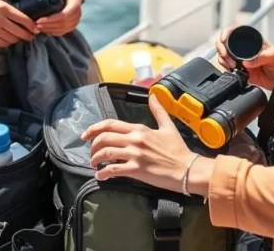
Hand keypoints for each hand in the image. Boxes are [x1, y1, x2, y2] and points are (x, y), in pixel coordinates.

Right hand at [0, 0, 38, 47]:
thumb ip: (6, 1)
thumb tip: (16, 4)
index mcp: (3, 7)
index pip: (22, 18)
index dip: (31, 26)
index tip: (35, 29)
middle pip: (18, 31)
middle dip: (27, 35)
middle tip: (31, 36)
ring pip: (10, 39)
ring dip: (16, 39)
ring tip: (18, 38)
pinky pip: (1, 43)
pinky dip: (6, 43)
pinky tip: (8, 40)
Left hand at [36, 0, 83, 35]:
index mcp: (76, 3)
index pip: (65, 15)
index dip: (52, 19)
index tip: (40, 20)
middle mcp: (78, 13)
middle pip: (64, 23)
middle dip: (49, 26)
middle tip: (36, 25)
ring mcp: (76, 19)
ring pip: (64, 29)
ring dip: (51, 30)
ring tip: (38, 28)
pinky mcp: (73, 23)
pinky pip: (64, 31)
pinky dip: (55, 32)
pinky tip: (46, 31)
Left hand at [82, 95, 212, 195]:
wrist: (188, 169)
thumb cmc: (178, 150)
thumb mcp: (168, 127)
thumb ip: (158, 111)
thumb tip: (153, 95)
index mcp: (139, 129)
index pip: (110, 124)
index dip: (94, 128)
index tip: (85, 135)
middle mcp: (134, 139)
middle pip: (104, 138)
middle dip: (92, 146)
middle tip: (90, 154)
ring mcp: (135, 154)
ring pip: (105, 153)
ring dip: (95, 160)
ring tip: (94, 165)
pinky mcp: (136, 170)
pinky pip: (113, 170)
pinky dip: (103, 173)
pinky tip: (100, 176)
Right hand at [214, 26, 273, 91]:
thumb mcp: (273, 56)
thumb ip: (262, 57)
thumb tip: (246, 62)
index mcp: (250, 38)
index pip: (234, 31)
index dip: (226, 33)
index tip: (223, 39)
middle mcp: (242, 47)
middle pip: (223, 42)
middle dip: (221, 49)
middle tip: (226, 56)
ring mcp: (238, 57)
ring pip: (222, 54)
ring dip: (223, 59)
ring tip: (232, 66)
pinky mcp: (237, 68)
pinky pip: (225, 66)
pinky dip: (225, 68)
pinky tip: (233, 70)